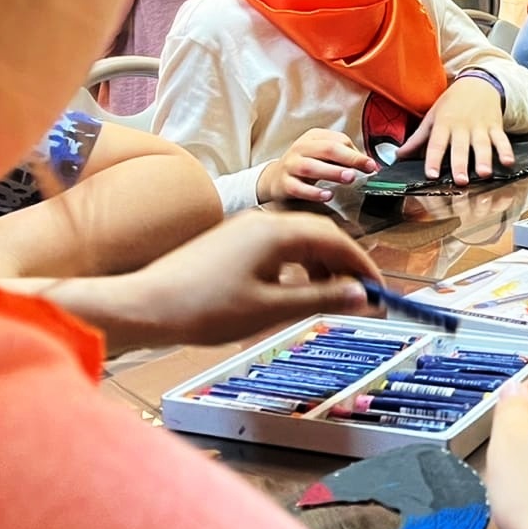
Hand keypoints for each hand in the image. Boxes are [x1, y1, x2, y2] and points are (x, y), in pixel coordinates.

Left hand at [109, 211, 378, 347]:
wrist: (146, 305)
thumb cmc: (204, 308)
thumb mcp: (272, 308)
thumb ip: (322, 299)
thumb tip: (360, 295)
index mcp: (276, 231)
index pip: (337, 241)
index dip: (363, 266)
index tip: (380, 291)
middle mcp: (263, 220)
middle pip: (321, 236)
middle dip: (345, 266)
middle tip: (361, 298)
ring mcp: (246, 228)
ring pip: (299, 241)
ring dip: (320, 267)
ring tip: (328, 299)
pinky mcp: (233, 241)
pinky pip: (278, 246)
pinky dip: (297, 267)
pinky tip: (294, 290)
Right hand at [261, 129, 377, 204]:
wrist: (275, 178)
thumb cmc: (305, 164)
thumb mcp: (322, 154)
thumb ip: (343, 156)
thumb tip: (368, 164)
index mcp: (313, 137)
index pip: (338, 140)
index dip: (357, 152)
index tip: (371, 165)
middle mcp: (301, 148)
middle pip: (327, 149)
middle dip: (349, 158)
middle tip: (366, 168)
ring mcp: (291, 166)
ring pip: (311, 167)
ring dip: (332, 172)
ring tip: (349, 178)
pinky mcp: (285, 184)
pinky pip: (298, 188)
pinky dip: (313, 192)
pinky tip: (327, 195)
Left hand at [395, 75, 511, 184]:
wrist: (477, 83)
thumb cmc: (451, 104)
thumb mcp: (433, 117)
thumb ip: (418, 139)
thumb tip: (398, 156)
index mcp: (444, 124)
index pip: (437, 143)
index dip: (434, 159)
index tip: (431, 175)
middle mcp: (462, 126)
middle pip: (460, 147)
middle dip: (460, 163)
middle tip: (460, 181)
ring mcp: (480, 127)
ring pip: (482, 144)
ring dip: (483, 159)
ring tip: (483, 174)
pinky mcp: (495, 126)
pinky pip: (501, 139)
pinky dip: (506, 150)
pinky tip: (508, 162)